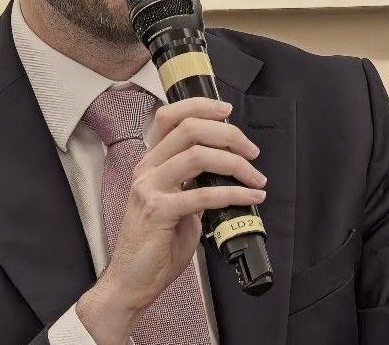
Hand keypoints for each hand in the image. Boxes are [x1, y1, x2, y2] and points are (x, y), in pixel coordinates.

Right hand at [75, 98, 265, 344]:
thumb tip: (224, 176)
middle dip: (228, 135)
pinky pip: (202, 194)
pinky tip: (251, 198)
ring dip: (236, 164)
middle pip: (188, 129)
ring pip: (197, 155)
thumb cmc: (153, 247)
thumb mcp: (174, 205)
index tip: (227, 111)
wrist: (132, 281)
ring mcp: (149, 189)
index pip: (169, 117)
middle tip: (252, 152)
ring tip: (256, 178)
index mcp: (149, 164)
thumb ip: (192, 185)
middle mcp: (146, 170)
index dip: (199, 106)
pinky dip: (234, 193)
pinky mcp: (159, 212)